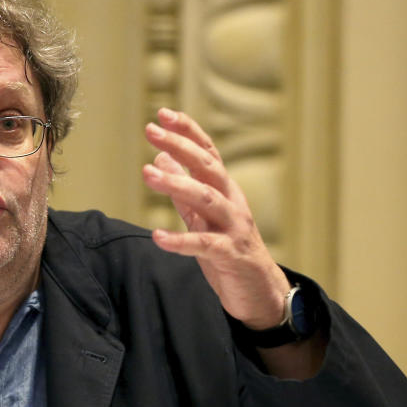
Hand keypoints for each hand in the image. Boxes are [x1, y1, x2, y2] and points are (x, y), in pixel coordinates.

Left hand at [141, 108, 289, 328]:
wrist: (260, 292)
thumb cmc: (229, 251)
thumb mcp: (202, 217)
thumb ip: (182, 189)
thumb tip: (161, 157)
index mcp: (225, 191)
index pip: (207, 153)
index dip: (187, 132)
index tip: (162, 115)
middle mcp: (232, 203)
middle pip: (208, 167)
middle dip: (181, 146)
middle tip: (152, 131)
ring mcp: (234, 228)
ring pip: (207, 199)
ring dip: (177, 184)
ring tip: (147, 173)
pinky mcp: (230, 255)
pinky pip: (204, 245)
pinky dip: (180, 240)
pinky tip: (157, 237)